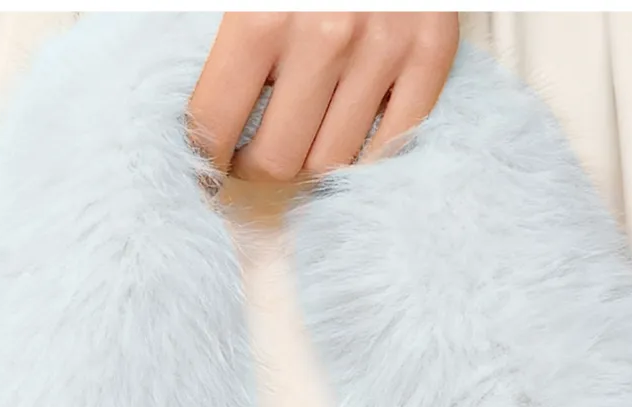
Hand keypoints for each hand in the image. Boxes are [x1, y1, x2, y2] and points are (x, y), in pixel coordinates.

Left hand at [188, 12, 459, 181]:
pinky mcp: (432, 51)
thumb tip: (199, 118)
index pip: (214, 128)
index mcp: (261, 16)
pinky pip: (392, 144)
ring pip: (331, 163)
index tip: (207, 165)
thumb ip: (225, 40)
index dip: (204, 159)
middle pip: (277, 161)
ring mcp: (384, 46)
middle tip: (253, 153)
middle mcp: (326, 36)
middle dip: (256, 166)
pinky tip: (345, 131)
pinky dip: (365, 153)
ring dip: (309, 161)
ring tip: (300, 135)